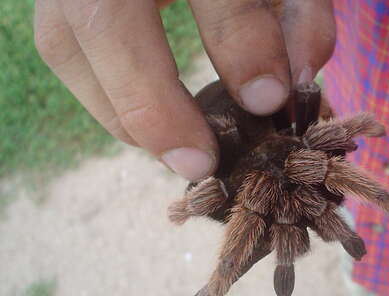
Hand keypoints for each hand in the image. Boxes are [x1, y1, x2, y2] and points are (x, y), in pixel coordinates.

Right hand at [34, 0, 335, 180]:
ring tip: (177, 148)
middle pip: (101, 18)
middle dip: (150, 103)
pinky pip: (64, 48)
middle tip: (197, 163)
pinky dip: (109, 95)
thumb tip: (294, 88)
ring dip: (123, 111)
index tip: (268, 103)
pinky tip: (151, 117)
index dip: (238, 40)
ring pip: (66, 42)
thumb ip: (301, 14)